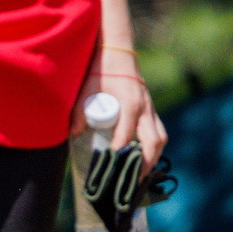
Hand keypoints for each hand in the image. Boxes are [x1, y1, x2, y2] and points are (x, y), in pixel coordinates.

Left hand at [76, 47, 165, 165]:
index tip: (111, 160)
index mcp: (130, 102)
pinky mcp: (149, 109)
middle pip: (153, 140)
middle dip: (146, 161)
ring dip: (153, 156)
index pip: (128, 132)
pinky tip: (144, 158)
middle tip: (133, 178)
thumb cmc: (100, 70)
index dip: (120, 148)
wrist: (116, 52)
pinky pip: (158, 131)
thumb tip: (72, 133)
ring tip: (141, 174)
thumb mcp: (85, 88)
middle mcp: (145, 107)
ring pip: (160, 137)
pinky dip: (154, 146)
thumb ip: (78, 111)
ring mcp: (150, 108)